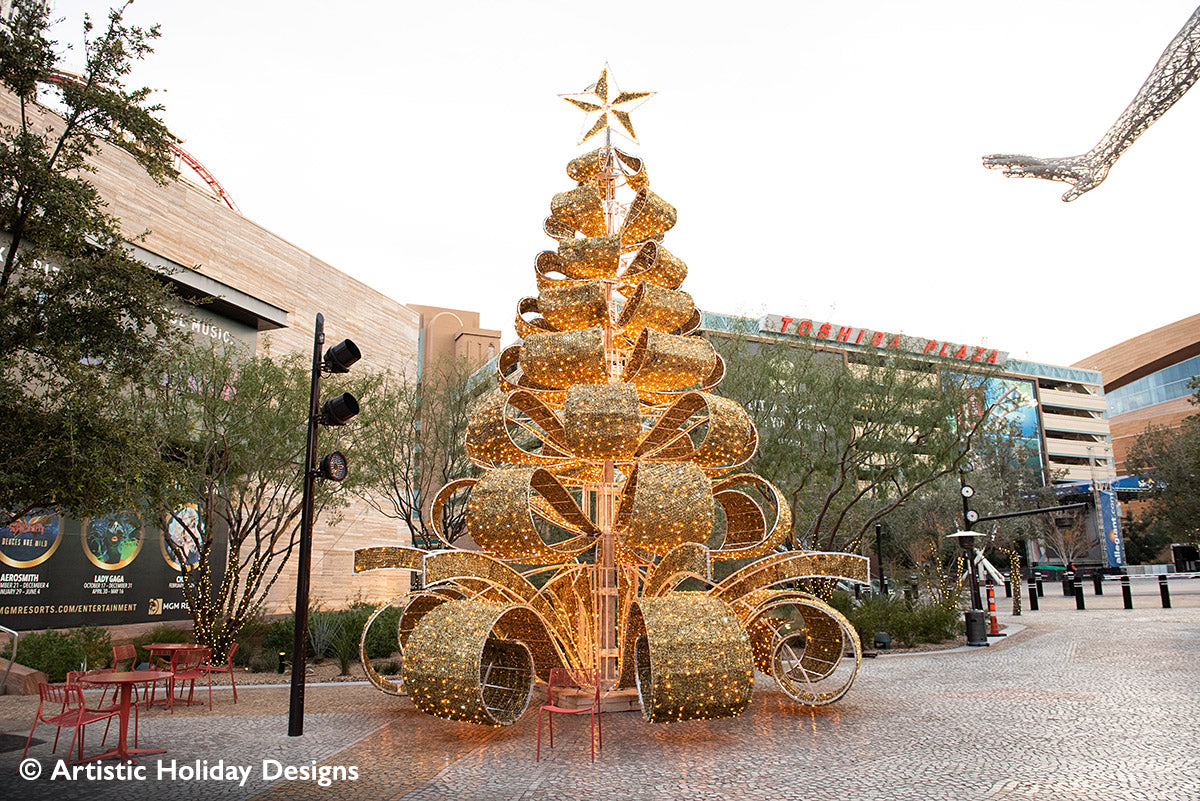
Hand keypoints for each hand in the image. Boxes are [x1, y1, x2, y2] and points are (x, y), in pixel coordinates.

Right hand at [981, 153, 1108, 200]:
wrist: (1101, 158)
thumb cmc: (1094, 174)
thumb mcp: (1087, 185)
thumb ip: (1076, 192)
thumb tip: (1064, 200)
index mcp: (1052, 170)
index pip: (1031, 171)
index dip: (1018, 172)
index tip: (1003, 173)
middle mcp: (1045, 164)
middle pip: (1019, 161)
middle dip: (1000, 162)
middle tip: (983, 161)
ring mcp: (1044, 162)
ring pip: (1019, 159)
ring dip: (1001, 159)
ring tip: (985, 160)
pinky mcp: (1045, 163)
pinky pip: (1024, 160)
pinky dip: (1012, 160)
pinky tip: (1005, 163)